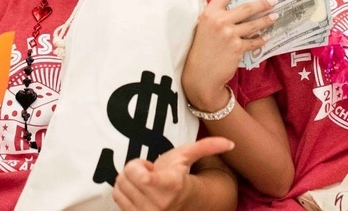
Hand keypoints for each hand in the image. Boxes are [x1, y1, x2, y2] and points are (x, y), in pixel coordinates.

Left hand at [113, 137, 234, 210]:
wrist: (181, 203)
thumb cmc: (181, 176)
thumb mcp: (189, 156)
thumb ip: (208, 146)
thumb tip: (230, 143)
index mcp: (171, 185)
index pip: (139, 176)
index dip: (138, 167)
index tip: (150, 167)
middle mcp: (157, 205)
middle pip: (125, 176)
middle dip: (135, 170)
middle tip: (150, 174)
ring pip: (119, 186)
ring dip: (129, 181)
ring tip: (146, 183)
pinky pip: (117, 197)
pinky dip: (124, 191)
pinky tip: (139, 191)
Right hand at [182, 0, 275, 110]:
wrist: (201, 74)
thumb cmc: (202, 49)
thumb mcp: (204, 27)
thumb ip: (217, 16)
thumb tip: (237, 7)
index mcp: (209, 13)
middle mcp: (219, 21)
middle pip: (247, 8)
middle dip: (263, 3)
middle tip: (274, 0)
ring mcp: (229, 34)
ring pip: (254, 24)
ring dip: (267, 20)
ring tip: (275, 16)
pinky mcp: (237, 48)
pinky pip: (253, 41)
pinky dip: (261, 40)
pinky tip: (266, 37)